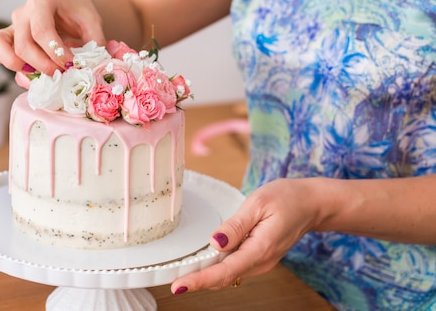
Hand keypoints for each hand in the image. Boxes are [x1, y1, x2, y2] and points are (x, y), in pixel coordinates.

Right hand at [0, 0, 106, 87]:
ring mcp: (12, 25)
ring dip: (18, 67)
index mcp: (41, 2)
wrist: (68, 4)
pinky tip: (22, 71)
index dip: (56, 53)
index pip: (42, 31)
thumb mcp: (92, 22)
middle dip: (42, 66)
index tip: (71, 65)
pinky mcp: (7, 37)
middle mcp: (22, 13)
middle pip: (22, 45)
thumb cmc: (78, 12)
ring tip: (39, 74)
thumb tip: (87, 65)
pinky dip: (0, 60)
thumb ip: (93, 42)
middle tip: (61, 74)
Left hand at [171, 178, 321, 292]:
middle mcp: (261, 261)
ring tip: (182, 273)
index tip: (180, 286)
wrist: (311, 204)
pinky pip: (234, 267)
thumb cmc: (287, 198)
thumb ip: (235, 225)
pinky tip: (203, 263)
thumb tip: (214, 242)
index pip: (225, 271)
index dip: (200, 280)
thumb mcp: (258, 203)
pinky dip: (217, 268)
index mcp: (260, 249)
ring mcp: (260, 262)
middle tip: (173, 280)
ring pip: (228, 274)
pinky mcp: (258, 258)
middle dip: (198, 280)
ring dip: (206, 275)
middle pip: (224, 277)